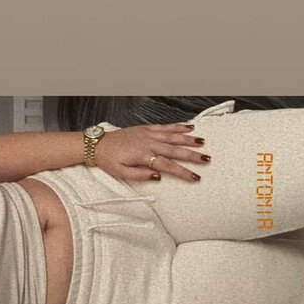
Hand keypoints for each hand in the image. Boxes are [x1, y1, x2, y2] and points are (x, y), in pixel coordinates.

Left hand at [94, 123, 210, 182]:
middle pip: (175, 150)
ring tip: (203, 142)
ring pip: (173, 136)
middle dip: (192, 155)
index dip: (183, 172)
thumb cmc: (109, 160)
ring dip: (189, 139)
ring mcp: (148, 134)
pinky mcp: (146, 128)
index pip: (168, 166)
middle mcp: (148, 143)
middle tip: (207, 159)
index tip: (195, 177)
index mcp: (143, 156)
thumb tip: (158, 176)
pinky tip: (189, 127)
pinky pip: (165, 127)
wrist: (97, 144)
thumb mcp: (121, 173)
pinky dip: (178, 126)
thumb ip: (140, 175)